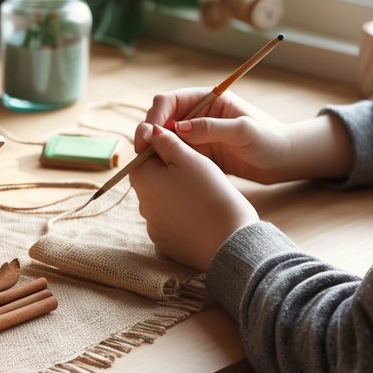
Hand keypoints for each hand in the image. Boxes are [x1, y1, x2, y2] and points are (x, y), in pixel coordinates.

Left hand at [130, 123, 258, 271]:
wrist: (231, 240)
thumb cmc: (211, 193)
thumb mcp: (190, 159)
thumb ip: (166, 142)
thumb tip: (150, 131)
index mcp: (141, 179)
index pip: (143, 155)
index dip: (164, 149)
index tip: (186, 151)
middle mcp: (140, 204)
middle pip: (152, 180)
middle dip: (171, 173)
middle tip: (200, 175)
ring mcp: (152, 226)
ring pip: (162, 201)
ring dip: (177, 195)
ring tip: (203, 196)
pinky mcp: (165, 242)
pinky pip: (171, 222)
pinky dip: (183, 216)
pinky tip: (201, 216)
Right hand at [134, 89, 294, 183]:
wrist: (283, 162)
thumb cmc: (270, 141)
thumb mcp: (244, 132)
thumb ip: (212, 128)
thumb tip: (179, 128)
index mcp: (207, 100)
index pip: (170, 100)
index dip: (156, 115)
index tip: (151, 133)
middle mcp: (197, 114)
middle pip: (160, 118)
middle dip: (148, 132)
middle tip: (142, 151)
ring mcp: (194, 134)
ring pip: (162, 137)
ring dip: (152, 147)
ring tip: (148, 163)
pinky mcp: (195, 152)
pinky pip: (171, 153)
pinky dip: (162, 160)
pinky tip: (160, 171)